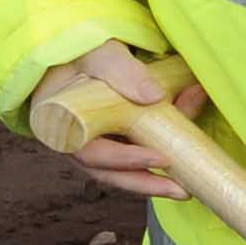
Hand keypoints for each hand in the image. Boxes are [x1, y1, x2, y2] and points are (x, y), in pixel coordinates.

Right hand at [35, 43, 205, 198]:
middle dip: (145, 183)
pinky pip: (131, 156)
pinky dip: (155, 157)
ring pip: (119, 171)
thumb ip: (122, 70)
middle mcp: (73, 142)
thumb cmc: (81, 54)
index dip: (125, 160)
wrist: (75, 54)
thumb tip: (154, 96)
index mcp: (60, 124)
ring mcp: (90, 144)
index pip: (91, 153)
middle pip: (107, 172)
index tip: (161, 158)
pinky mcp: (109, 142)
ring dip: (151, 181)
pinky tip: (183, 158)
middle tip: (181, 191)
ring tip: (185, 189)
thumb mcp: (99, 54)